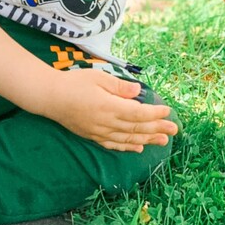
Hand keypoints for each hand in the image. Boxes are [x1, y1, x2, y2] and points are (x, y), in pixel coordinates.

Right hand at [43, 69, 178, 151]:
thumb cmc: (73, 83)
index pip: (138, 112)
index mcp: (109, 106)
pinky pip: (114, 144)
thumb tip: (138, 91)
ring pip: (128, 138)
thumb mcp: (98, 78)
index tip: (168, 111)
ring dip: (148, 139)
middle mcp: (106, 123)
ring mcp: (99, 132)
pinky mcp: (93, 136)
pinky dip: (128, 146)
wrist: (50, 97)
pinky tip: (139, 147)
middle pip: (137, 127)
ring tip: (164, 140)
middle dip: (157, 128)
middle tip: (175, 129)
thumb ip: (119, 86)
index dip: (154, 113)